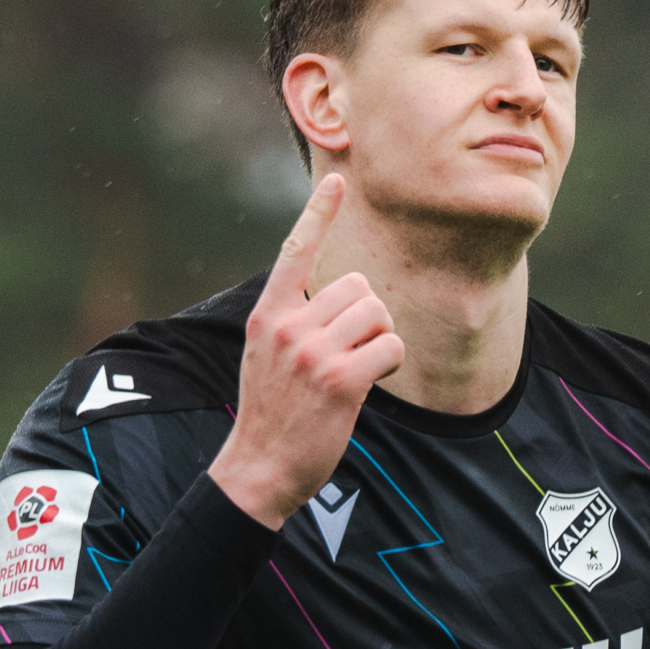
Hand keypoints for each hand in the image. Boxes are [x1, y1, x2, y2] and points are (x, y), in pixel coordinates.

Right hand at [207, 174, 404, 527]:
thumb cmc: (274, 413)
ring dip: (381, 338)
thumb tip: (343, 298)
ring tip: (357, 367)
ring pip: (378, 313)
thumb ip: (294, 322)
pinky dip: (390, 361)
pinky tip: (369, 383)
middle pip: (359, 286)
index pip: (295, 251)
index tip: (339, 180)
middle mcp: (287, 325)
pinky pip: (391, 345)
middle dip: (369, 315)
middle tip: (353, 351)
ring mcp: (312, 351)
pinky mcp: (339, 378)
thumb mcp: (268, 356)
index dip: (320, 214)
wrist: (258, 468)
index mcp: (267, 314)